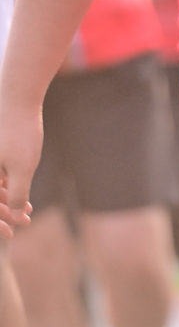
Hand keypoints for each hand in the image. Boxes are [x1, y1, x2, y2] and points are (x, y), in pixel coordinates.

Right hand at [0, 99, 40, 237]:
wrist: (18, 94)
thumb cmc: (20, 129)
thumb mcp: (23, 166)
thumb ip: (16, 194)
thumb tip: (14, 216)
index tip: (12, 233)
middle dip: (3, 212)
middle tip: (24, 220)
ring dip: (6, 199)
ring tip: (27, 208)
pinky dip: (5, 184)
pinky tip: (21, 188)